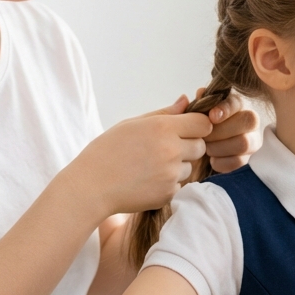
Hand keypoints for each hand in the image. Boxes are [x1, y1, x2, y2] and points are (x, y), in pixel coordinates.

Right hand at [66, 96, 211, 216]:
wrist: (91, 186)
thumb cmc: (108, 151)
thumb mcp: (132, 124)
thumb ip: (163, 113)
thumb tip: (185, 100)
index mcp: (163, 128)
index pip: (203, 123)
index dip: (197, 125)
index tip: (186, 129)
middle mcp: (171, 151)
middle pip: (201, 146)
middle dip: (189, 146)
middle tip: (166, 149)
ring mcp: (171, 175)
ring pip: (190, 167)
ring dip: (178, 166)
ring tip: (151, 166)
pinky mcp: (168, 194)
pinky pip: (179, 185)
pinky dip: (168, 183)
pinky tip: (147, 180)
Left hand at [195, 86, 260, 172]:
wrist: (192, 153)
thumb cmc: (195, 130)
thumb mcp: (189, 117)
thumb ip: (194, 105)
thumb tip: (200, 93)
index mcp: (235, 105)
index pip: (238, 102)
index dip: (226, 108)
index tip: (212, 117)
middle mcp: (249, 120)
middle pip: (248, 121)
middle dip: (222, 131)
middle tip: (204, 137)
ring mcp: (251, 140)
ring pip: (245, 143)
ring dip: (221, 147)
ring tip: (206, 149)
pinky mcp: (248, 158)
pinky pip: (240, 161)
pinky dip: (223, 162)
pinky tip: (212, 160)